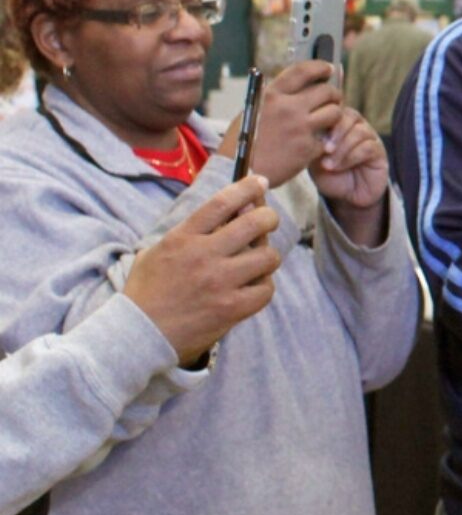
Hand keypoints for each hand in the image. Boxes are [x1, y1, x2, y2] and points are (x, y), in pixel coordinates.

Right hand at [123, 176, 281, 363]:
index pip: (222, 202)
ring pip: (267, 256)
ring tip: (257, 262)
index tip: (259, 181)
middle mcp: (204, 255)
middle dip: (269, 217)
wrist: (138, 334)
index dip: (246, 187)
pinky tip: (253, 287)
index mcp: (183, 237)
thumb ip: (192, 232)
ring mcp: (220, 282)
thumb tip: (233, 211)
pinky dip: (264, 286)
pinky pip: (266, 289)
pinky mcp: (231, 308)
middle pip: (255, 223)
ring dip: (267, 256)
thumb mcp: (159, 250)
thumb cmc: (147, 290)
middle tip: (268, 220)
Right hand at [218, 61, 344, 187]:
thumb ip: (276, 96)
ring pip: (335, 113)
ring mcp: (300, 128)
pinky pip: (329, 138)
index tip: (329, 68)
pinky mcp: (309, 148)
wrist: (242, 171)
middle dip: (334, 95)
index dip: (320, 67)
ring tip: (328, 121)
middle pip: (326, 91)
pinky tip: (318, 142)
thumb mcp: (253, 109)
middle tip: (333, 100)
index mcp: (272, 95)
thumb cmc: (246, 140)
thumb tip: (301, 82)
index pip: (303, 70)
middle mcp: (288, 108)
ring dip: (335, 116)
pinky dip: (326, 140)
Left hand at [309, 107, 389, 244]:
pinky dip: (350, 157)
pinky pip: (367, 147)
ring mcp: (370, 138)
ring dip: (342, 148)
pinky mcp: (379, 152)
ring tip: (328, 164)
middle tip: (324, 149)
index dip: (324, 118)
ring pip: (359, 132)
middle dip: (335, 133)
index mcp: (338, 122)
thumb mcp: (314, 157)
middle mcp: (356, 126)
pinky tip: (338, 167)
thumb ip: (314, 142)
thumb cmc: (328, 175)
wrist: (346, 197)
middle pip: (349, 116)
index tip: (311, 135)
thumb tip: (311, 129)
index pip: (334, 109)